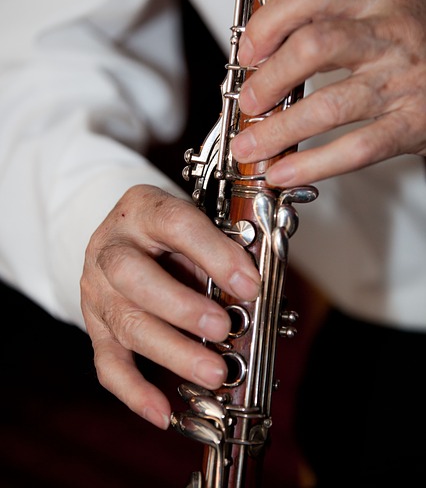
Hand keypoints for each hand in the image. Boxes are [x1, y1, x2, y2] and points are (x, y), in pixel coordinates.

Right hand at [80, 185, 260, 428]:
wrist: (124, 232)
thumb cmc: (168, 230)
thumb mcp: (194, 221)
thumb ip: (222, 247)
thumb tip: (256, 288)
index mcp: (143, 209)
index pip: (176, 224)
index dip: (214, 254)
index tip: (249, 283)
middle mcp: (111, 247)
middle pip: (133, 276)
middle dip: (181, 307)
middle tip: (222, 327)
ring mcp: (98, 288)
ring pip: (125, 323)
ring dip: (172, 351)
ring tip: (214, 373)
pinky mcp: (95, 325)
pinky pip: (107, 363)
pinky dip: (134, 392)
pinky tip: (162, 412)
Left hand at [231, 0, 425, 184]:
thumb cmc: (420, 39)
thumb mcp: (383, 9)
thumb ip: (332, 15)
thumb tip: (261, 43)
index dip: (268, 23)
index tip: (247, 51)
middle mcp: (392, 34)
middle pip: (314, 47)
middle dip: (269, 79)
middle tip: (248, 101)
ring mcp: (404, 82)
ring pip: (330, 106)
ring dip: (279, 130)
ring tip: (250, 146)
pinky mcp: (413, 125)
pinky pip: (357, 149)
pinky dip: (313, 165)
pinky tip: (284, 172)